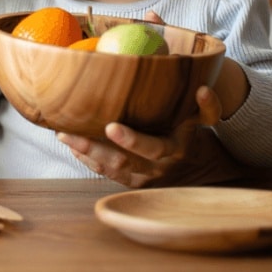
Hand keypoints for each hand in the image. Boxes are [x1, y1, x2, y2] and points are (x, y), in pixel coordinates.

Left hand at [58, 85, 225, 186]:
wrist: (198, 170)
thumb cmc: (194, 136)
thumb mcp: (204, 122)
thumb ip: (207, 107)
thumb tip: (203, 89)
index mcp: (173, 151)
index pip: (152, 148)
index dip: (131, 140)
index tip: (110, 126)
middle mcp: (155, 168)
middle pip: (120, 162)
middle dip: (93, 148)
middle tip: (68, 133)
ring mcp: (141, 179)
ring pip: (108, 169)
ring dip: (84, 152)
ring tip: (63, 135)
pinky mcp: (130, 183)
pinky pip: (105, 173)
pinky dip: (87, 159)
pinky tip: (72, 145)